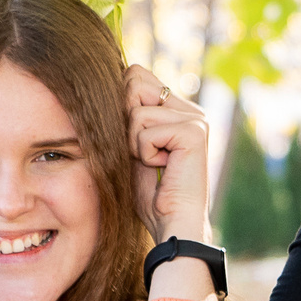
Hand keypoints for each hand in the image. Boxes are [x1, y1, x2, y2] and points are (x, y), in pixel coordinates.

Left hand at [126, 64, 212, 241]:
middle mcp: (190, 109)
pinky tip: (163, 168)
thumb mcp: (131, 147)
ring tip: (154, 163)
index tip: (134, 141)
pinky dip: (144, 154)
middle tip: (144, 152)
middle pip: (134, 81)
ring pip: (136, 111)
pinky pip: (145, 131)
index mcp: (177, 110)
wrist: (172, 224)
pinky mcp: (193, 131)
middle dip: (126, 122)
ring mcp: (195, 118)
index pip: (136, 76)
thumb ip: (126, 116)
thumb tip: (105, 84)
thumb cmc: (151, 195)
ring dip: (134, 144)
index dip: (122, 105)